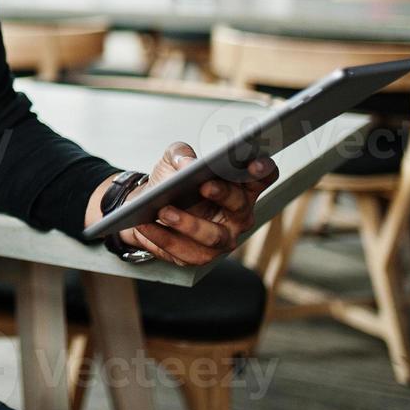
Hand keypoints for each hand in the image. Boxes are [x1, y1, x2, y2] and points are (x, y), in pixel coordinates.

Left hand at [118, 142, 277, 265]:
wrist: (146, 207)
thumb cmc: (170, 182)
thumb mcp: (172, 160)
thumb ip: (180, 154)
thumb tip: (187, 164)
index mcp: (240, 186)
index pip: (263, 178)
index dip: (263, 171)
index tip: (253, 164)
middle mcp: (238, 215)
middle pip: (240, 205)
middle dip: (223, 194)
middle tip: (204, 185)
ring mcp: (223, 238)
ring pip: (214, 236)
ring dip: (188, 224)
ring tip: (164, 211)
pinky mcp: (200, 256)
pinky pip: (184, 251)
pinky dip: (163, 238)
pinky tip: (146, 225)